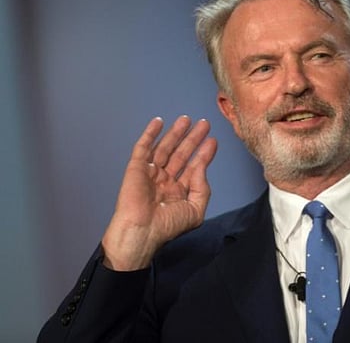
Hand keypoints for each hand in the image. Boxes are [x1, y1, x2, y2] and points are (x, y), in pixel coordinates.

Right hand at [101, 116, 217, 270]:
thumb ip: (202, 187)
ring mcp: (151, 173)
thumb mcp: (195, 210)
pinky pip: (143, 147)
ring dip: (175, 133)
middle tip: (204, 124)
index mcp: (179, 192)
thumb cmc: (167, 227)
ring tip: (187, 119)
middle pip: (181, 154)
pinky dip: (150, 134)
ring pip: (165, 148)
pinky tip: (159, 122)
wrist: (142, 232)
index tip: (213, 141)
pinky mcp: (136, 168)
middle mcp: (165, 181)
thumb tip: (202, 166)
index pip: (194, 167)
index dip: (204, 154)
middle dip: (193, 139)